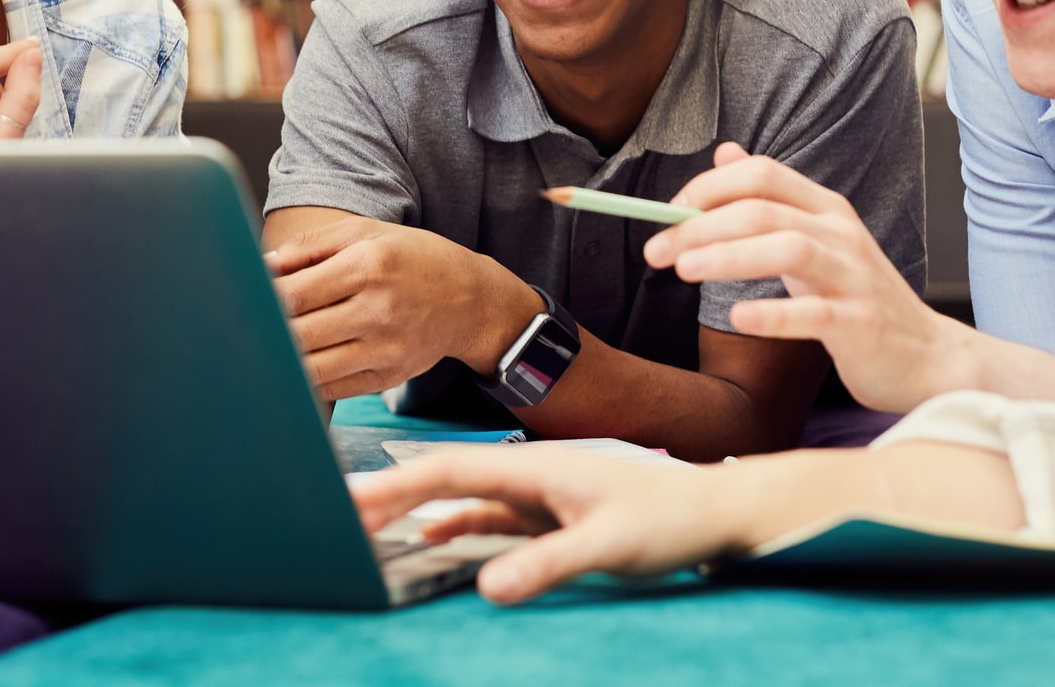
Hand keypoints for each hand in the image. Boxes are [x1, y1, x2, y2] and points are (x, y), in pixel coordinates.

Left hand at [267, 220, 544, 402]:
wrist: (470, 300)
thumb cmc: (414, 259)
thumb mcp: (369, 233)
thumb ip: (312, 246)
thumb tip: (264, 265)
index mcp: (369, 266)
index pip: (296, 293)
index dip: (262, 301)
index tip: (242, 300)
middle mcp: (377, 310)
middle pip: (298, 334)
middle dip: (265, 333)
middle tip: (241, 329)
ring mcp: (384, 349)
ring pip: (311, 368)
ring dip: (281, 361)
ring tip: (262, 350)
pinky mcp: (386, 376)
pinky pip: (332, 388)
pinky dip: (305, 380)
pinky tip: (292, 367)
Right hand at [351, 446, 743, 603]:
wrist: (720, 510)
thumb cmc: (673, 520)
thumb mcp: (609, 545)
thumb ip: (548, 564)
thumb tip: (488, 587)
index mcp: (535, 466)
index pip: (449, 471)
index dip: (395, 486)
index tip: (347, 499)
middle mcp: (530, 472)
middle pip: (445, 479)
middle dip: (390, 493)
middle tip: (334, 511)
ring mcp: (539, 493)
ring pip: (463, 499)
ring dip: (418, 511)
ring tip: (367, 523)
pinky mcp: (551, 514)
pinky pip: (490, 518)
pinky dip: (456, 526)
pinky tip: (432, 539)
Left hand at [650, 143, 961, 413]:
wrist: (929, 357)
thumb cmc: (858, 299)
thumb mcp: (817, 240)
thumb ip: (772, 200)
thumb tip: (725, 151)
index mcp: (826, 209)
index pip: (762, 174)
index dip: (710, 185)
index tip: (669, 212)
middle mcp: (842, 234)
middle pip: (764, 210)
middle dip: (702, 225)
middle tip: (656, 249)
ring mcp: (855, 277)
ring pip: (789, 248)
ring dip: (730, 256)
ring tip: (685, 270)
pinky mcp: (862, 324)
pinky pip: (814, 314)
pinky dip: (773, 313)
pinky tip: (738, 318)